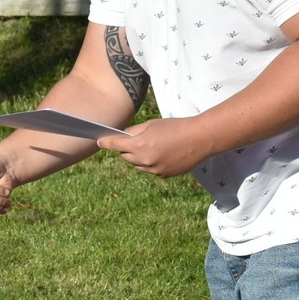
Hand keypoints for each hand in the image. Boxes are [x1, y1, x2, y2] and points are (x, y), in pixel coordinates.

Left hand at [96, 117, 214, 178]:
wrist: (199, 139)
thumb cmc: (176, 127)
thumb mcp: (152, 124)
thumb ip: (135, 132)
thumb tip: (124, 137)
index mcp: (140, 145)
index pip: (115, 145)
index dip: (106, 143)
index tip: (99, 142)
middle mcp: (144, 160)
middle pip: (125, 156)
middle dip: (126, 149)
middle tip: (137, 140)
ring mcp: (154, 170)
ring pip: (138, 165)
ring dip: (139, 157)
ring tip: (155, 146)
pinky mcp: (163, 175)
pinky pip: (151, 170)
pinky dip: (152, 163)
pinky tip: (165, 154)